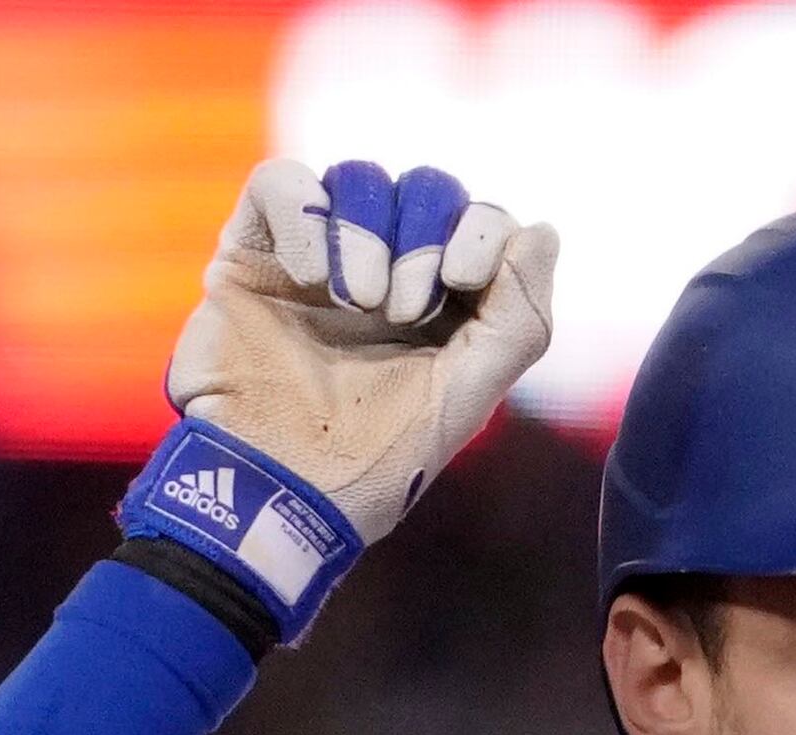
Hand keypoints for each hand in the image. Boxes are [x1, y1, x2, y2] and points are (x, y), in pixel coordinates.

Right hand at [120, 158, 558, 641]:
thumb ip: (517, 323)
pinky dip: (306, 217)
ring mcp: (317, 260)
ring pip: (359, 179)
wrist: (275, 492)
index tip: (465, 279)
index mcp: (442, 309)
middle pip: (426, 191)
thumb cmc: (371, 465)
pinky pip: (280, 183)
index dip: (482, 230)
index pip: (480, 222)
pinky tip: (311, 279)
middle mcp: (383, 275)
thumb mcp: (463, 400)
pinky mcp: (251, 254)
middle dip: (426, 237)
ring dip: (368, 234)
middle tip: (404, 310)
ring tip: (359, 303)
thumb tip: (544, 230)